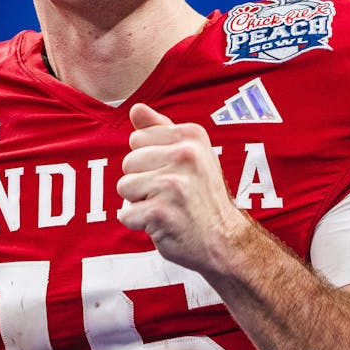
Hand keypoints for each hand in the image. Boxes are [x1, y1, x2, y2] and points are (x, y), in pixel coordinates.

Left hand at [117, 103, 247, 274]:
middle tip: (171, 195)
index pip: (137, 139)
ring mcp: (173, 184)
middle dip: (142, 182)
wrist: (225, 241)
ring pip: (124, 187)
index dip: (148, 161)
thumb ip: (160, 129)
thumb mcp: (191, 154)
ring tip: (167, 207)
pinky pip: (125, 214)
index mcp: (191, 136)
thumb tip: (135, 108)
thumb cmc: (203, 196)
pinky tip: (163, 224)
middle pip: (128, 162)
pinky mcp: (160, 212)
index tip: (174, 174)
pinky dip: (139, 224)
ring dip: (139, 203)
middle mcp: (185, 156)